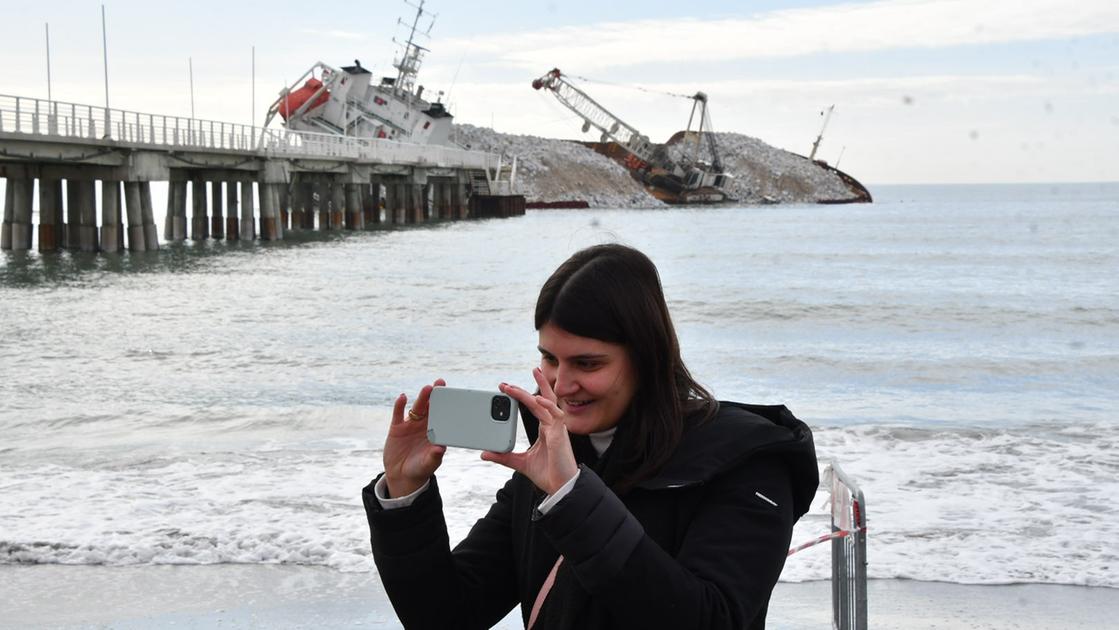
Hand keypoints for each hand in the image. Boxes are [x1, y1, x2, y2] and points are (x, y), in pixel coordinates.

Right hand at [382, 379, 446, 497]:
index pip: (443, 415)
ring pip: (417, 408)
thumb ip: (434, 456)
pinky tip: (403, 397)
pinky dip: (400, 405)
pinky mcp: (397, 427)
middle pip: (431, 407)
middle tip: (440, 383)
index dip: (447, 405)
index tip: (452, 395)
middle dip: (435, 395)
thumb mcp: (428, 464)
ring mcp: (411, 425)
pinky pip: (398, 414)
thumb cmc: (420, 469)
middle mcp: (424, 425)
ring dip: (422, 398)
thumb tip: (440, 449)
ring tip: (427, 389)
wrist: (401, 475)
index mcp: (436, 432)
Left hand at [482, 368, 578, 495]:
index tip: (506, 389)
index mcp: (544, 429)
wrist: (561, 488)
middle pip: (540, 399)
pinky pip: (556, 415)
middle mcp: (551, 425)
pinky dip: (547, 406)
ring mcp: (557, 429)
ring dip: (532, 391)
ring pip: (545, 403)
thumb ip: (504, 457)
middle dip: (523, 390)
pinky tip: (537, 399)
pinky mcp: (560, 435)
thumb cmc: (547, 474)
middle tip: (504, 384)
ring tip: (517, 384)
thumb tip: (485, 454)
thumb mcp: (519, 463)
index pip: (533, 406)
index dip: (522, 396)